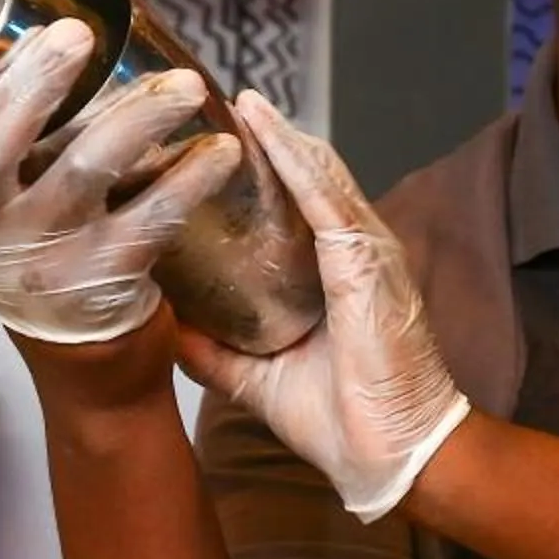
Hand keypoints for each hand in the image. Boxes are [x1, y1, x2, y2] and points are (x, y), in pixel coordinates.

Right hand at [0, 5, 241, 344]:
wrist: (76, 347)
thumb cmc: (33, 236)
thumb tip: (31, 19)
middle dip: (33, 83)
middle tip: (74, 33)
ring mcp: (42, 249)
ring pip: (86, 172)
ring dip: (139, 119)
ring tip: (186, 85)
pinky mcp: (102, 273)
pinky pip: (150, 219)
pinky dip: (190, 180)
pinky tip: (221, 149)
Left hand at [176, 91, 470, 522]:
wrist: (391, 459)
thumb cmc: (346, 423)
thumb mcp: (260, 382)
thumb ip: (217, 353)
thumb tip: (167, 331)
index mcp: (337, 275)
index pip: (300, 204)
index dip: (266, 167)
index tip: (219, 140)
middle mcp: (357, 252)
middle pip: (309, 177)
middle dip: (267, 139)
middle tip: (216, 105)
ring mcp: (368, 253)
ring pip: (318, 173)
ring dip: (277, 135)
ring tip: (237, 99)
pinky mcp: (367, 264)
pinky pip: (326, 197)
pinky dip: (293, 158)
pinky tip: (263, 125)